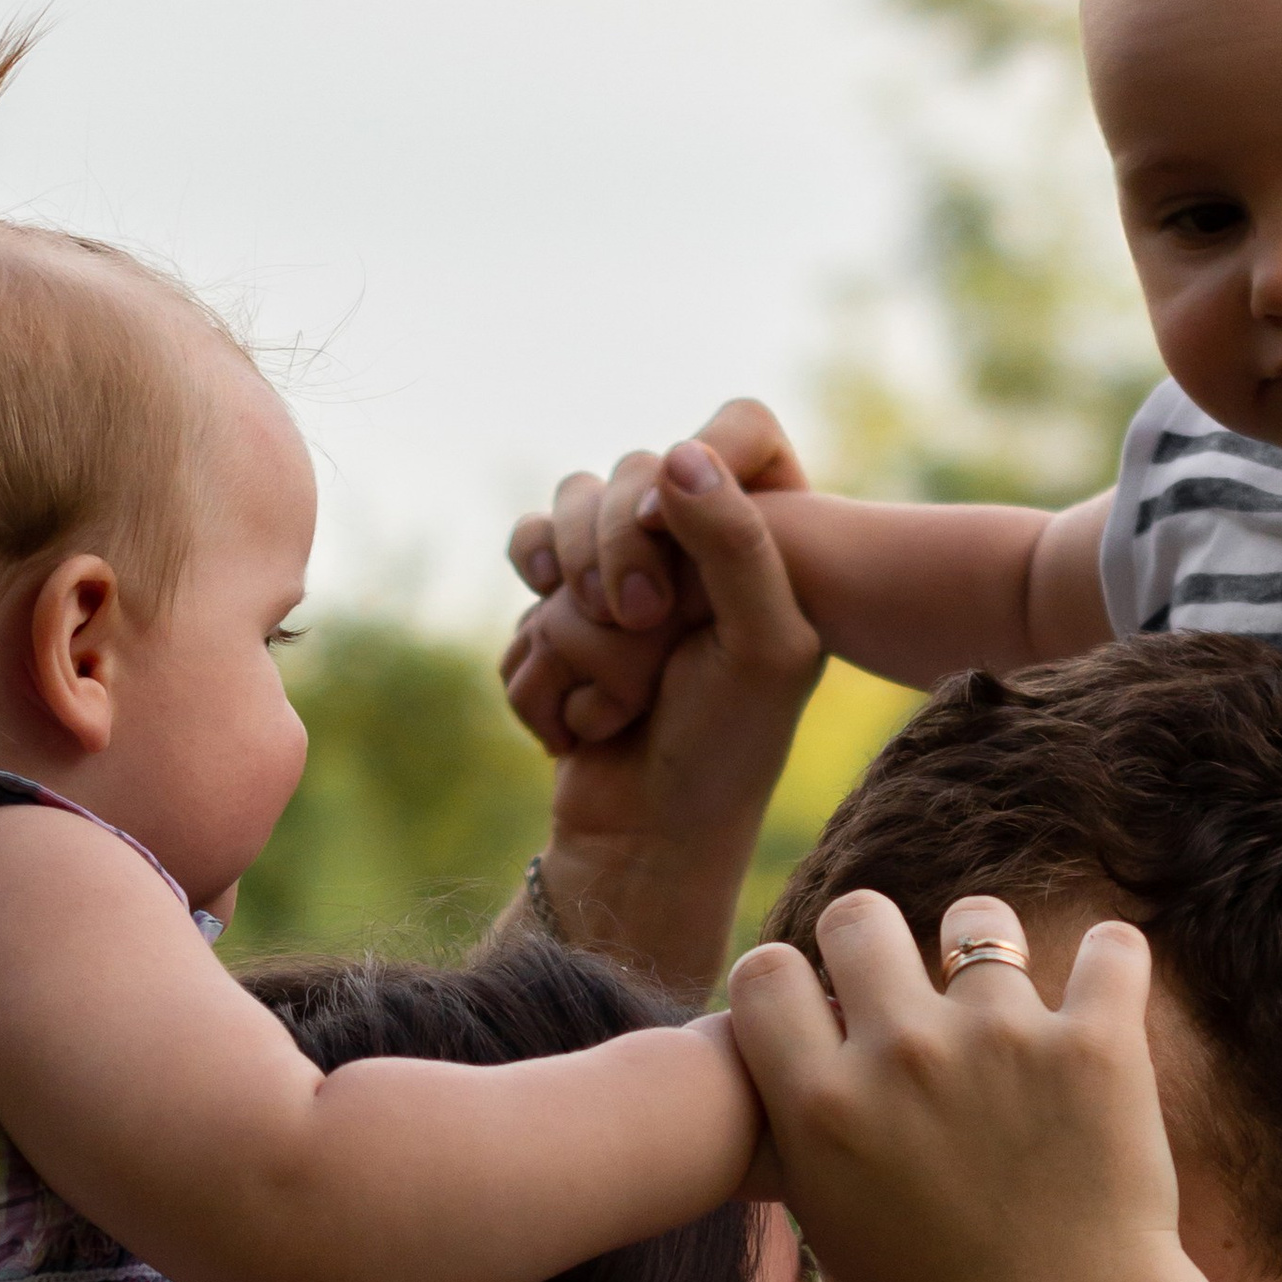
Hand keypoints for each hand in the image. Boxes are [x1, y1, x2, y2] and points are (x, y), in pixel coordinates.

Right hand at [505, 400, 808, 748]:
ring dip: (577, 647)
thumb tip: (678, 451)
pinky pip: (519, 617)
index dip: (680, 487)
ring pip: (547, 551)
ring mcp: (611, 589)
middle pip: (605, 489)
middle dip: (614, 584)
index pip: (713, 440)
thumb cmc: (726, 749)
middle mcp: (681, 552)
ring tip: (622, 704)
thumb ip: (735, 541)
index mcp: (750, 539)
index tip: (676, 557)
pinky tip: (587, 728)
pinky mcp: (557, 633)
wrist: (646, 842)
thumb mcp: (763, 646)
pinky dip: (545, 683)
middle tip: (648, 633)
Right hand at [728, 891, 1218, 1281]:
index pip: (764, 972)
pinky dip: (1108, 961)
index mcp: (822, 1105)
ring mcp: (1000, 1040)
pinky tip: (1099, 985)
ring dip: (987, 948)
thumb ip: (801, 1124)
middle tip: (905, 984)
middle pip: (859, 917)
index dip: (789, 980)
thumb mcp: (833, 1219)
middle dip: (876, 942)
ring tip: (1003, 994)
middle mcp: (900, 1055)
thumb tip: (784, 1042)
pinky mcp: (1095, 1043)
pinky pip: (1110, 948)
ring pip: (978, 921)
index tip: (822, 1005)